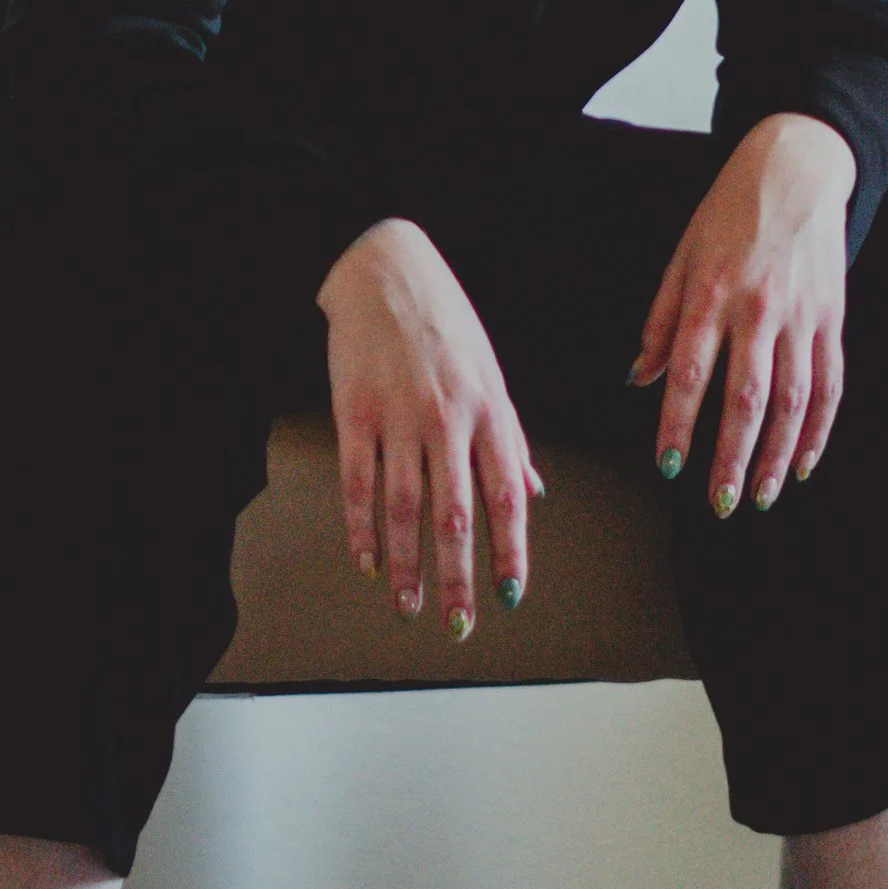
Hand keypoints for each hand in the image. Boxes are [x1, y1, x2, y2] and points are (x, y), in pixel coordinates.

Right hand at [317, 217, 541, 637]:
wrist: (382, 265)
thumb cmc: (444, 319)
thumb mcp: (490, 371)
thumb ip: (510, 436)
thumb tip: (533, 491)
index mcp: (489, 409)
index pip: (505, 496)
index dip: (510, 551)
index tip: (510, 595)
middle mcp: (446, 418)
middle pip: (454, 515)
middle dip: (459, 577)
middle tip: (460, 623)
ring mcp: (398, 415)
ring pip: (404, 509)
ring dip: (407, 565)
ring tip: (410, 604)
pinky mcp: (353, 410)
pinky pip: (358, 482)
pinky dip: (361, 528)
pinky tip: (366, 560)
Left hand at [632, 114, 854, 514]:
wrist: (795, 171)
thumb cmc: (726, 214)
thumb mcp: (682, 255)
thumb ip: (662, 319)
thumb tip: (641, 376)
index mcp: (711, 292)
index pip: (691, 371)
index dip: (679, 423)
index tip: (669, 466)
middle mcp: (758, 308)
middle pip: (746, 398)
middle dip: (733, 457)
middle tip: (721, 502)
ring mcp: (801, 316)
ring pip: (793, 400)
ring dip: (778, 455)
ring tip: (762, 495)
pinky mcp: (832, 318)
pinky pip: (830, 385)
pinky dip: (819, 429)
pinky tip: (804, 462)